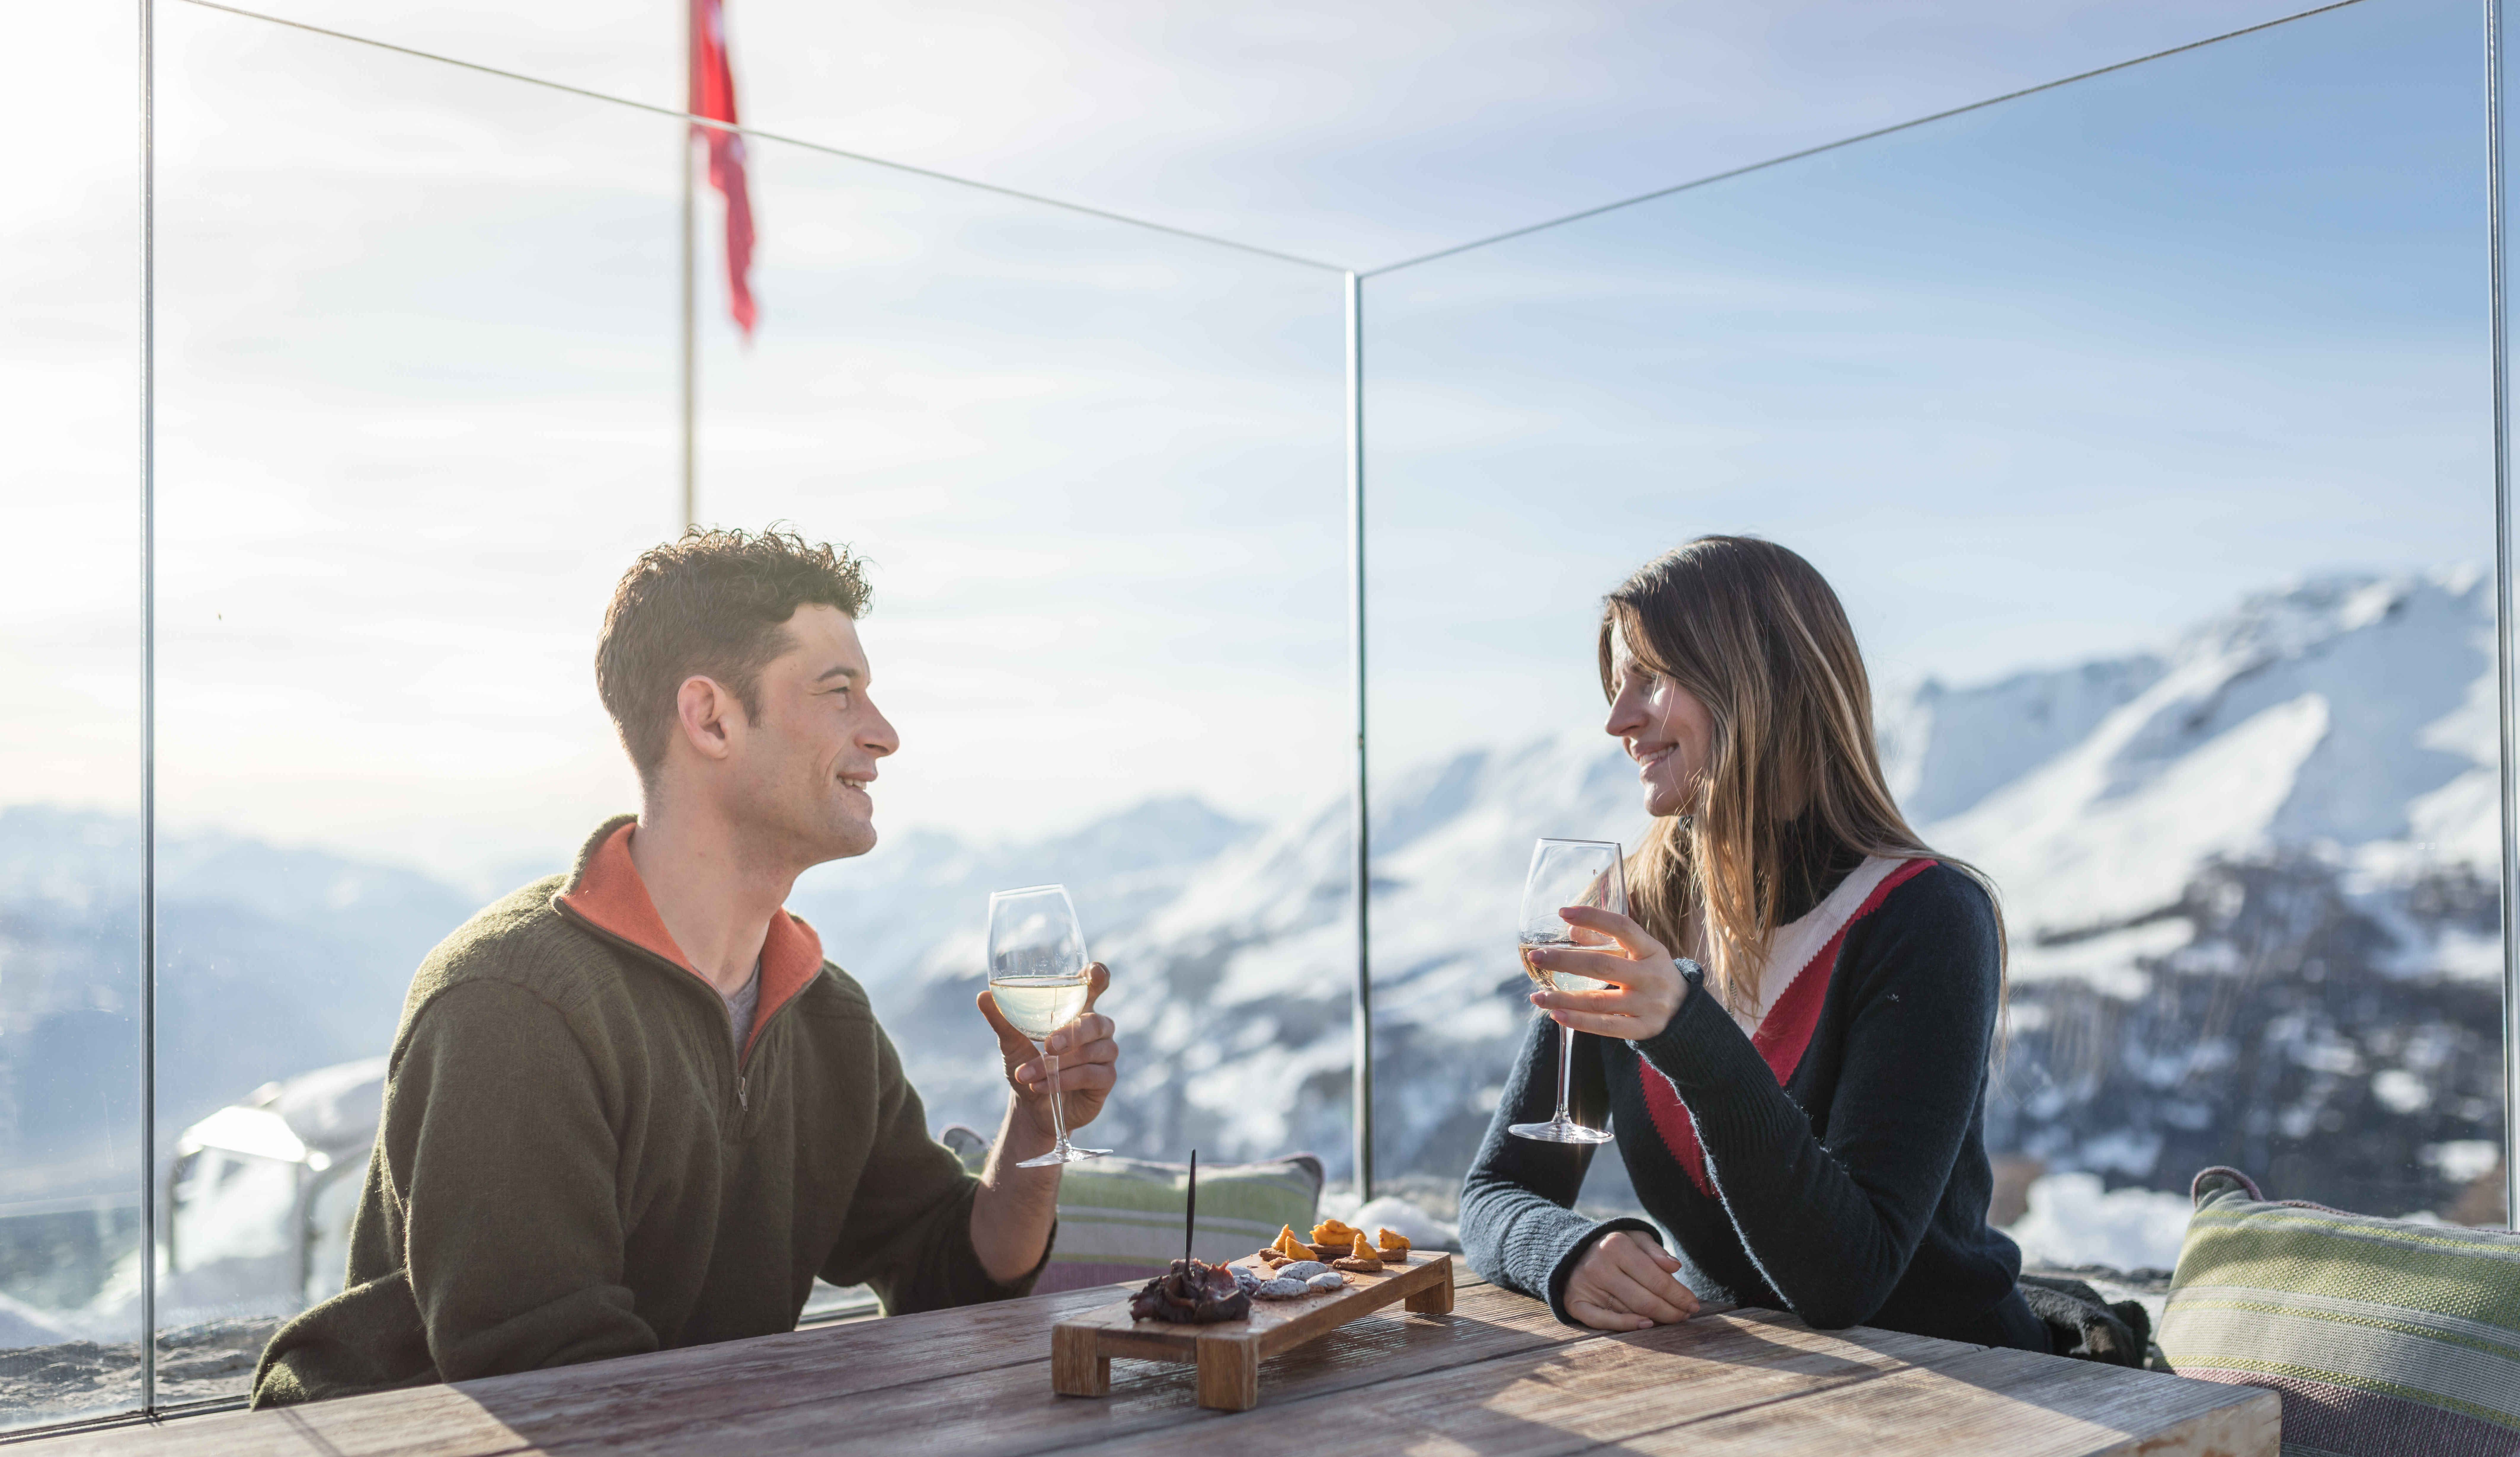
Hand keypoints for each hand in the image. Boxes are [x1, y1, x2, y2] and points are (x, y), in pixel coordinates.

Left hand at [978, 962, 1118, 1140]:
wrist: (1030, 1106)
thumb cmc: (1027, 1065)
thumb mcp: (1011, 1043)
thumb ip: (1002, 1020)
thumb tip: (983, 996)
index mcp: (1078, 1010)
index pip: (1096, 985)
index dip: (1099, 976)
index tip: (1094, 973)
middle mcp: (1097, 1029)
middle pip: (1097, 1022)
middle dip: (1073, 1034)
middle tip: (1048, 1045)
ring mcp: (1105, 1053)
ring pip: (1091, 1052)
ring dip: (1057, 1065)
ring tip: (1027, 1075)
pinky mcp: (1106, 1079)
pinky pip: (1091, 1075)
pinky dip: (1063, 1081)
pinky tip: (1040, 1087)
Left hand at [1525, 905, 1688, 1040]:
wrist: (1687, 1013)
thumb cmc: (1653, 974)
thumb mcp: (1641, 952)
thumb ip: (1608, 940)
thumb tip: (1571, 929)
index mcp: (1652, 950)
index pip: (1622, 927)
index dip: (1593, 917)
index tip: (1564, 912)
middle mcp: (1651, 976)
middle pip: (1602, 966)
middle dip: (1565, 961)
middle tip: (1536, 956)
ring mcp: (1648, 1005)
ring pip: (1599, 1001)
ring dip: (1563, 998)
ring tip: (1537, 996)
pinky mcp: (1643, 1029)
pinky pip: (1607, 1026)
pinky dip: (1580, 1022)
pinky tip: (1556, 1016)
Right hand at [1566, 1230, 1699, 1331]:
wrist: (1570, 1251)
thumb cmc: (1612, 1246)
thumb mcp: (1634, 1238)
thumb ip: (1655, 1251)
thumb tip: (1675, 1267)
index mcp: (1616, 1246)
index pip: (1656, 1278)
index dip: (1679, 1295)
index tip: (1693, 1303)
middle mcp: (1599, 1266)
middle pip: (1645, 1299)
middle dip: (1671, 1311)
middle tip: (1686, 1315)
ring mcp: (1585, 1286)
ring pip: (1629, 1311)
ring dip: (1656, 1318)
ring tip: (1673, 1317)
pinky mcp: (1574, 1303)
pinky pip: (1602, 1321)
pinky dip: (1625, 1325)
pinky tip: (1646, 1324)